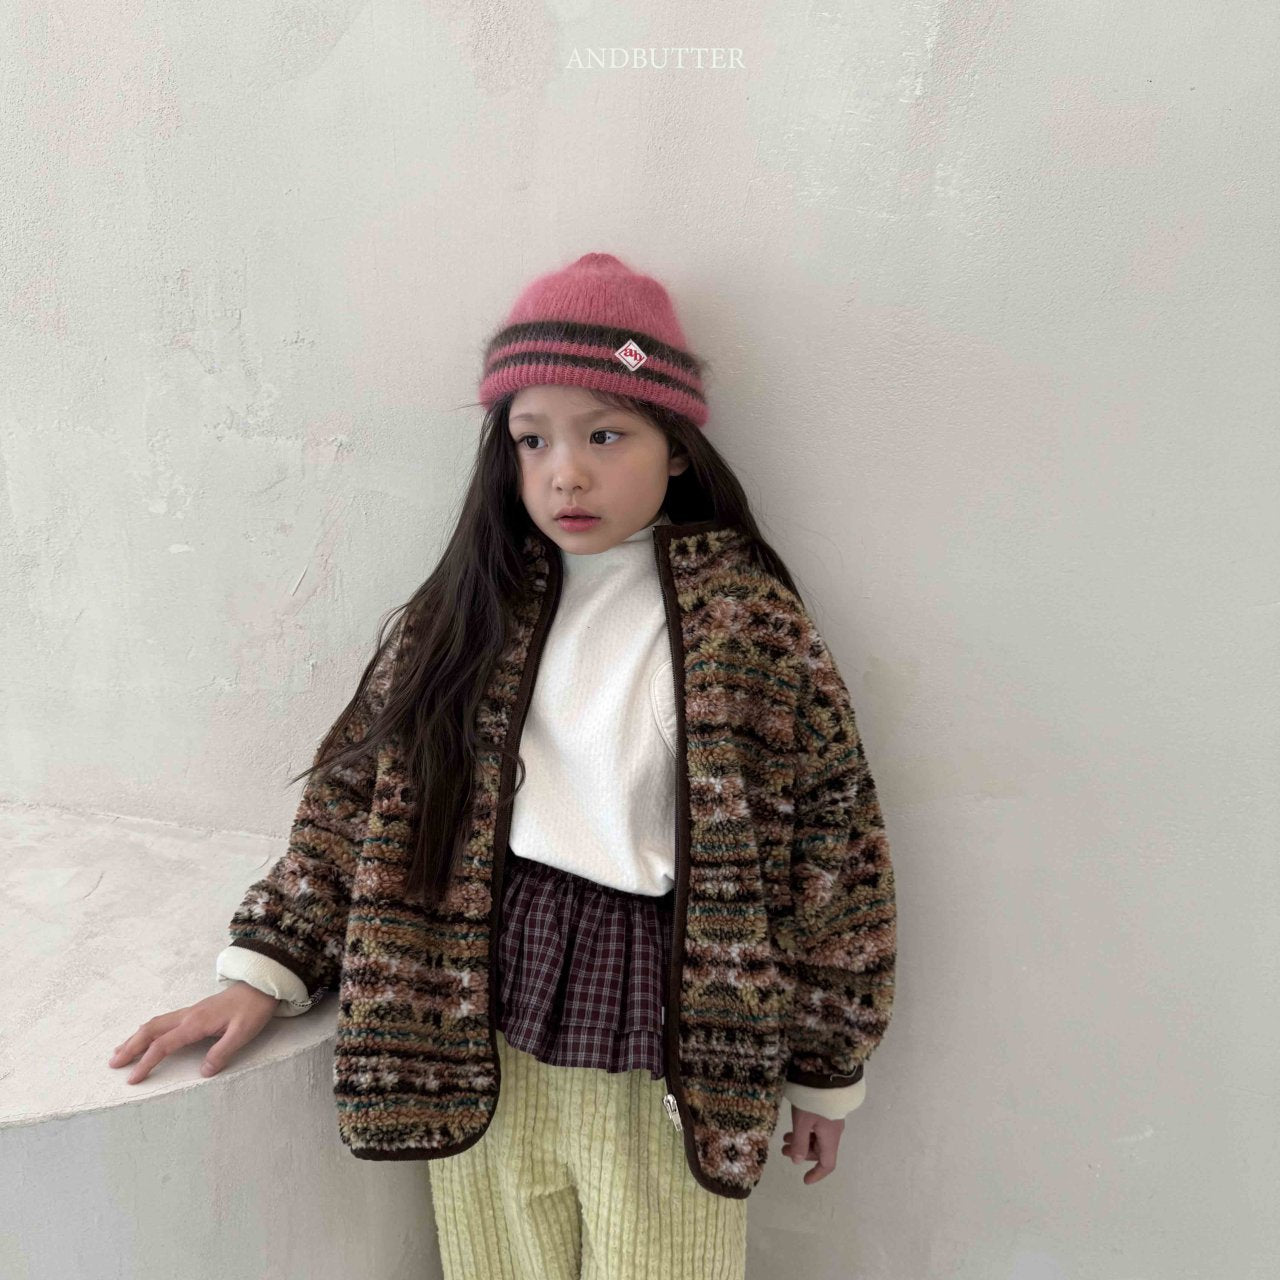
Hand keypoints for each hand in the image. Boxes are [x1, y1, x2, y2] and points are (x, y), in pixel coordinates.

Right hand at [107, 983, 279, 1083]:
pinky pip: (164, 1020)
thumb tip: (204, 1072)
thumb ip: (222, 1052)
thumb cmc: (253, 1009)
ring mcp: (190, 1012)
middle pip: (151, 1030)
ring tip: (119, 1051)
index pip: (164, 1045)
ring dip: (136, 1037)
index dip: (147, 1062)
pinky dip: (148, 1030)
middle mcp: (188, 1016)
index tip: (133, 1078)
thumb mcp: (243, 1033)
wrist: (261, 985)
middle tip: (113, 1064)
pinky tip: (145, 1036)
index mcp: (196, 1023)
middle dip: (131, 1047)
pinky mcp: (194, 1012)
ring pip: (155, 1024)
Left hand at [781, 1105, 844, 1184]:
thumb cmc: (813, 1101)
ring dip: (801, 1141)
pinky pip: (817, 1128)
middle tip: (784, 1150)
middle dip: (802, 1154)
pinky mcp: (827, 1110)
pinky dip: (805, 1132)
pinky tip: (794, 1127)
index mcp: (830, 1138)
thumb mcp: (802, 1122)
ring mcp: (832, 1120)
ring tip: (785, 1138)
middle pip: (820, 1151)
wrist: (825, 1074)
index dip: (817, 1174)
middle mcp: (834, 1131)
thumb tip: (796, 1161)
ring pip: (817, 1138)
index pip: (828, 1164)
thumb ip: (799, 1143)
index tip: (805, 1180)